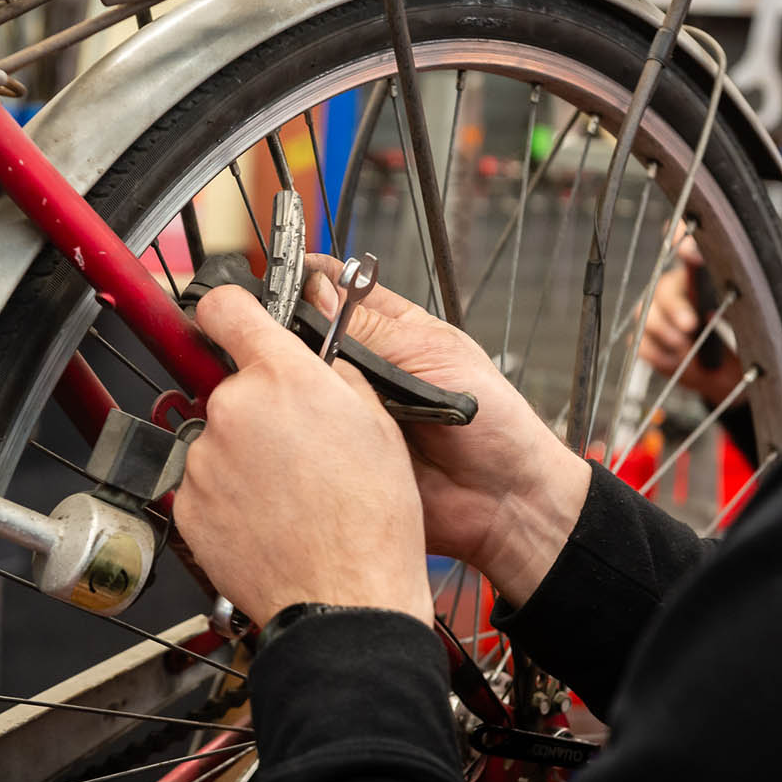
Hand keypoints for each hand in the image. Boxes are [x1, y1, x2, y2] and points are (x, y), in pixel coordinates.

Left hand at [174, 285, 431, 627]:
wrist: (346, 598)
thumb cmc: (371, 521)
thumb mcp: (377, 424)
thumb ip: (335, 376)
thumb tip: (318, 361)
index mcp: (282, 378)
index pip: (228, 309)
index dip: (231, 307)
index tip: (230, 314)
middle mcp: (233, 410)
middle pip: (232, 388)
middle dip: (260, 409)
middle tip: (300, 448)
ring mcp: (204, 461)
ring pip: (219, 440)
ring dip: (246, 456)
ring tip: (292, 495)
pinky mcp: (188, 507)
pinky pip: (206, 486)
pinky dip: (231, 497)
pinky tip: (272, 519)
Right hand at [303, 255, 589, 605]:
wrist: (504, 499)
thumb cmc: (493, 422)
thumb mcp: (434, 357)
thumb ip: (373, 330)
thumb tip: (317, 292)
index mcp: (392, 329)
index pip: (335, 290)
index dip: (306, 282)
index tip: (277, 281)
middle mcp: (365, 366)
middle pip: (307, 336)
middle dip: (290, 335)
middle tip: (277, 338)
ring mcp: (350, 408)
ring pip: (302, 385)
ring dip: (297, 384)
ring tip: (296, 381)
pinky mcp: (341, 450)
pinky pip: (309, 433)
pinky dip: (302, 428)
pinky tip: (300, 422)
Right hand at [639, 237, 747, 405]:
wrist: (723, 373)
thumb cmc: (739, 340)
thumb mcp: (752, 320)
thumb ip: (745, 304)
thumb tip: (727, 300)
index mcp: (701, 277)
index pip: (688, 247)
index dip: (681, 238)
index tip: (685, 243)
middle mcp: (676, 291)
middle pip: (663, 288)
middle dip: (675, 308)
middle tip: (690, 325)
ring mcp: (657, 315)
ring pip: (646, 315)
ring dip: (664, 333)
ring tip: (684, 348)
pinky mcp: (647, 341)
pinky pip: (640, 343)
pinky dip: (658, 355)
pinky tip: (676, 359)